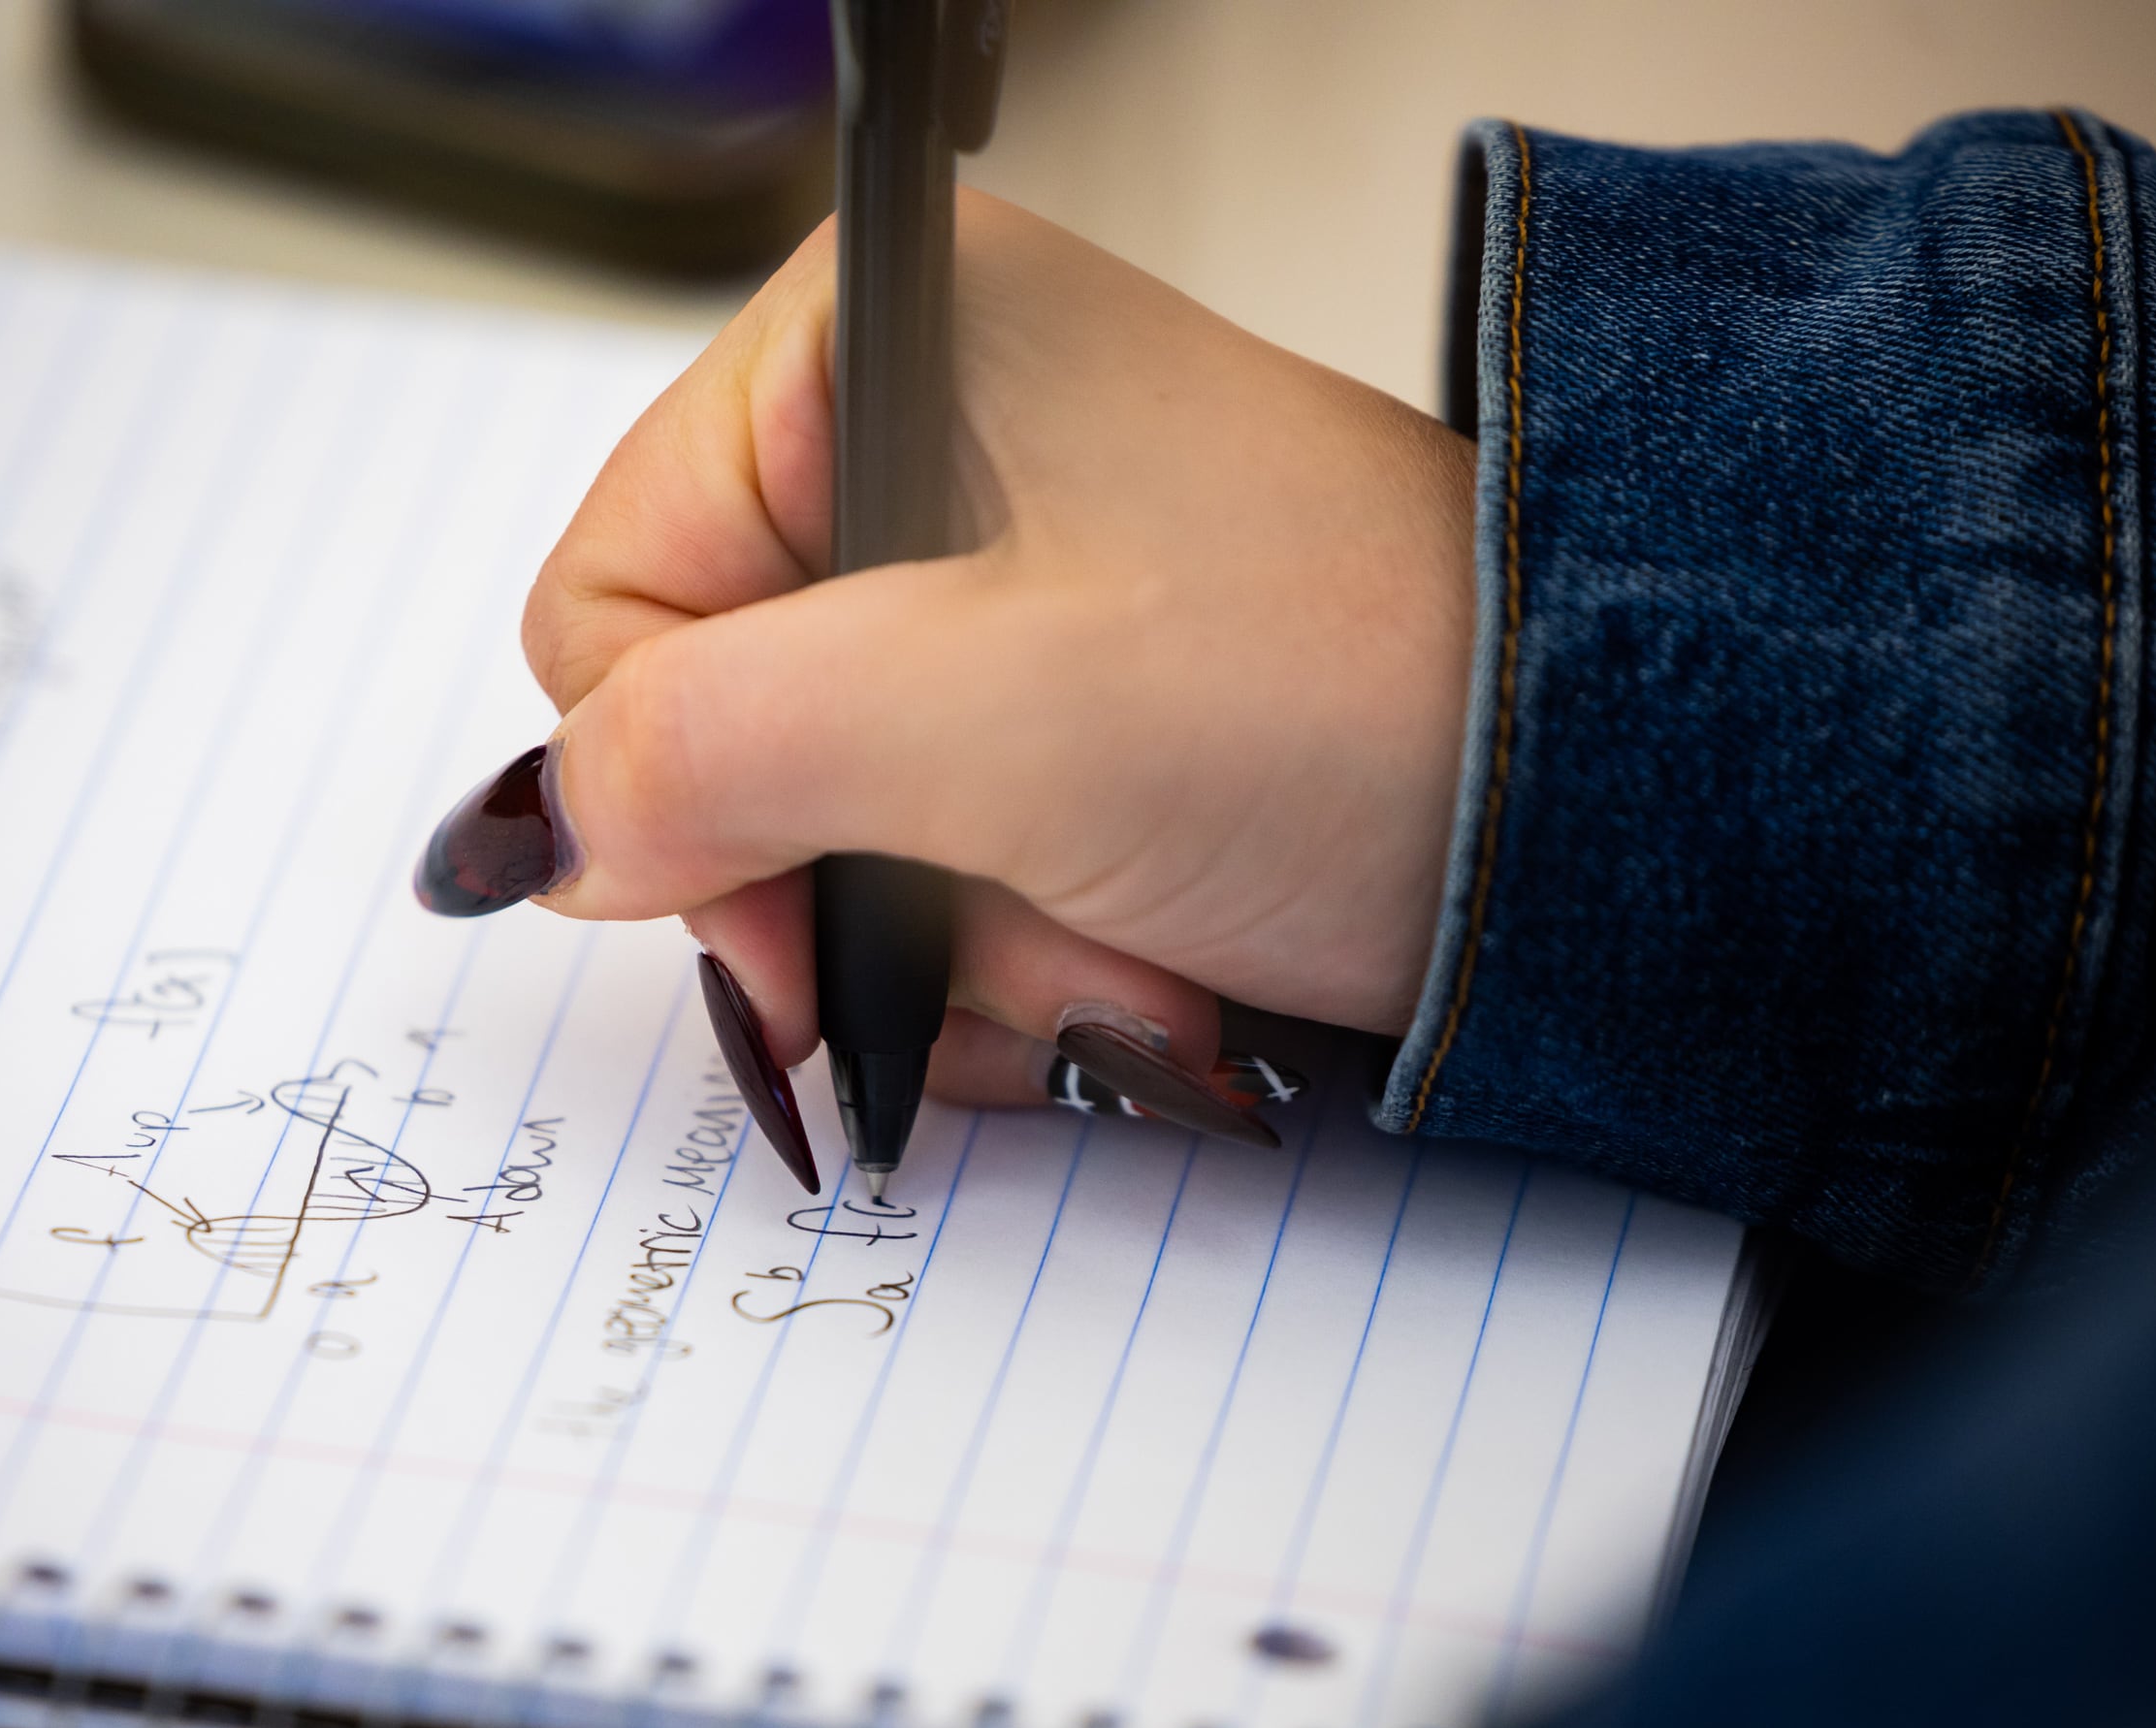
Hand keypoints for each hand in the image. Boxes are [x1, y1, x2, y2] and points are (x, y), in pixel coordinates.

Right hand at [419, 190, 1475, 1123]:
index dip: (680, 782)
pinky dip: (1009, 951)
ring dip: (947, 944)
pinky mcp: (1066, 697)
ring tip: (1113, 950)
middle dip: (852, 887)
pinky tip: (1130, 960)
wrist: (1609, 806)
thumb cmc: (1346, 691)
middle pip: (717, 728)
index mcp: (875, 341)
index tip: (796, 918)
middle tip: (1006, 936)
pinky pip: (927, 860)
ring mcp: (997, 577)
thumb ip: (704, 747)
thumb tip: (545, 835)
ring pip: (823, 825)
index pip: (609, 596)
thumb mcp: (978, 715)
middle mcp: (921, 440)